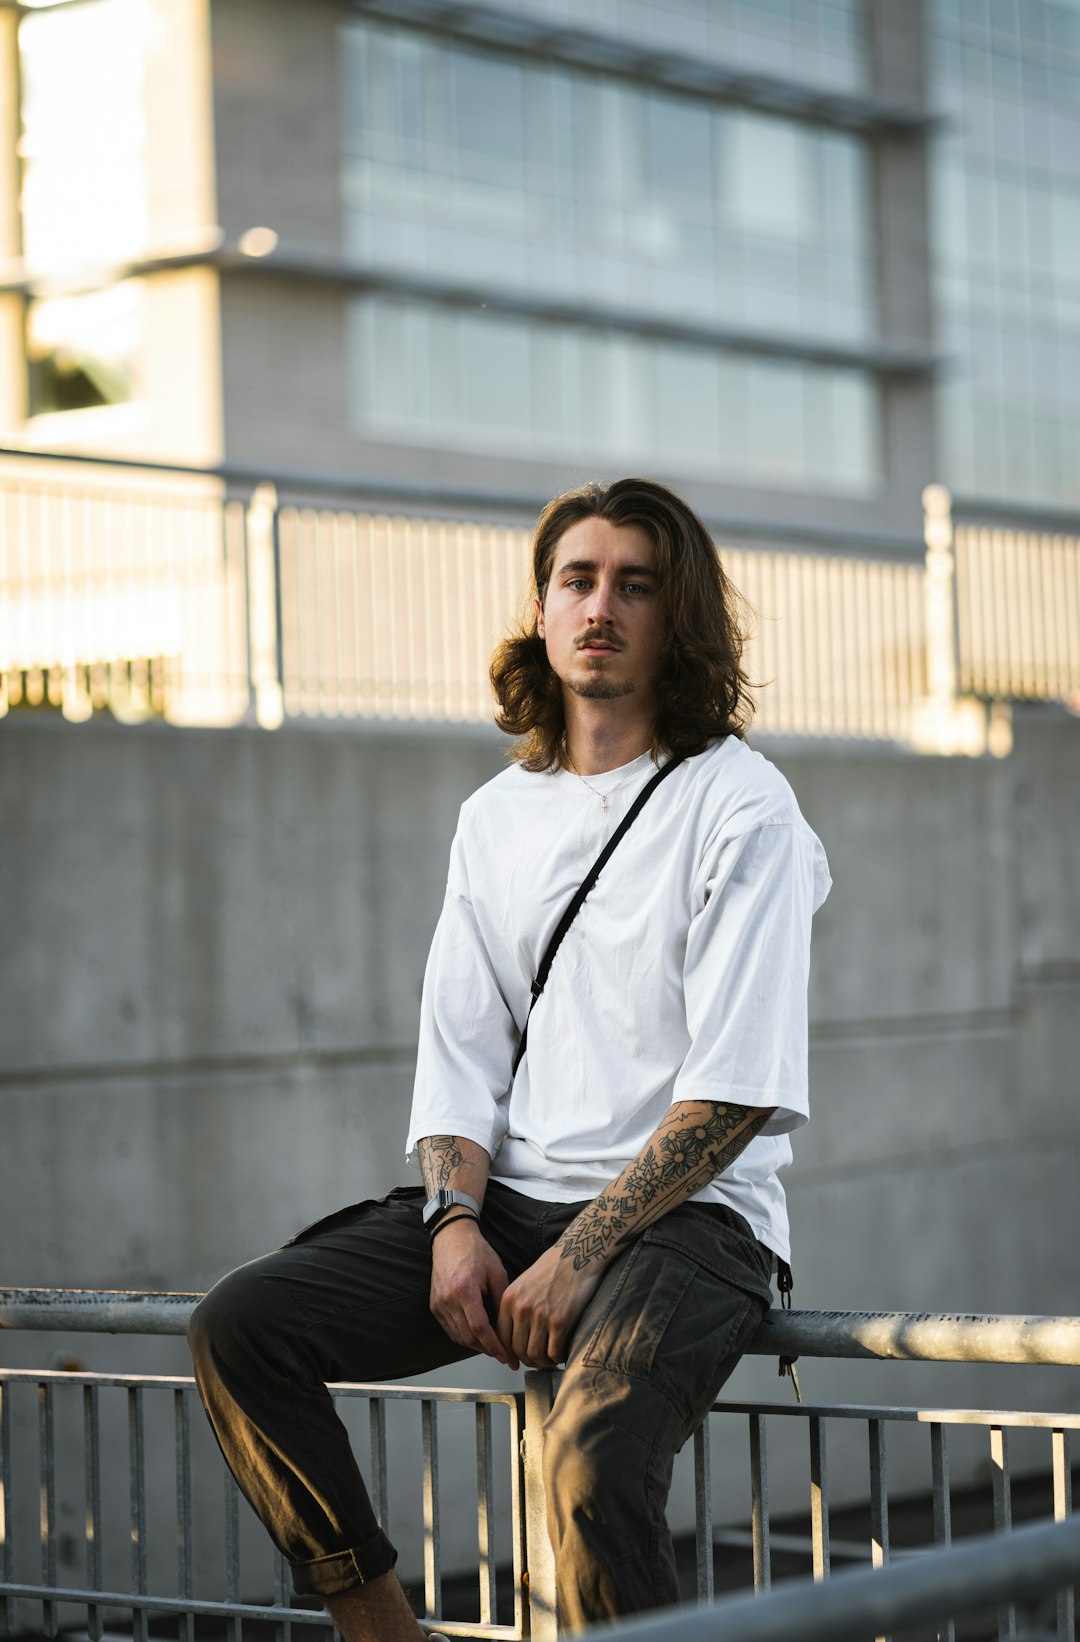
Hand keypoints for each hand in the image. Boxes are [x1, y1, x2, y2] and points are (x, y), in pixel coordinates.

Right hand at [429, 1218, 518, 1369]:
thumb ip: (502, 1301)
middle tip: (504, 1353)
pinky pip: (450, 1330)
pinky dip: (464, 1336)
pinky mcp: (435, 1305)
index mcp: (465, 1289)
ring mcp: (439, 1303)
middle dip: (487, 1349)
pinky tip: (477, 1335)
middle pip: (468, 1337)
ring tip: (493, 1345)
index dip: (494, 1345)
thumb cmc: (476, 1252)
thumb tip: (510, 1326)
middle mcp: (448, 1299)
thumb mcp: (497, 1273)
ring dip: (476, 1345)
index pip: (480, 1328)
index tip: (506, 1356)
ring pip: (459, 1337)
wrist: (452, 1239)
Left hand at [496, 1242, 603, 1368]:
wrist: (578, 1253)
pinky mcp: (560, 1321)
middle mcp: (521, 1308)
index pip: (501, 1337)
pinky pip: (554, 1352)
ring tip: (550, 1359)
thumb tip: (514, 1336)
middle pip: (517, 1350)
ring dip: (543, 1362)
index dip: (509, 1353)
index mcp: (509, 1299)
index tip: (516, 1360)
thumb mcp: (524, 1283)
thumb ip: (516, 1307)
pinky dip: (557, 1358)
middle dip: (527, 1360)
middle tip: (537, 1361)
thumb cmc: (554, 1267)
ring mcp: (540, 1316)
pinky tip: (562, 1353)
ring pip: (534, 1355)